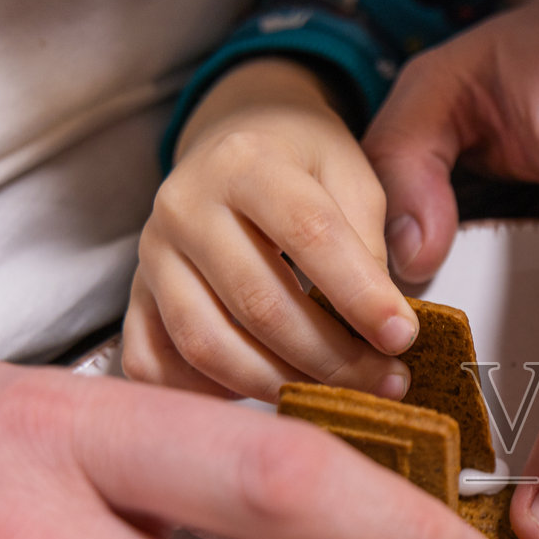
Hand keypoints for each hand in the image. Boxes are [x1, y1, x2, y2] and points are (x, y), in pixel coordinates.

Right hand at [122, 58, 417, 402]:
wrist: (234, 142)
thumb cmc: (305, 167)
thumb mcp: (352, 177)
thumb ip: (369, 244)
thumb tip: (383, 332)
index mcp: (247, 162)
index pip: (310, 234)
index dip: (360, 295)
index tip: (403, 338)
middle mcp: (184, 207)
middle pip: (258, 303)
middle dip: (331, 358)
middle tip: (388, 383)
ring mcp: (151, 257)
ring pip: (207, 345)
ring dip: (280, 385)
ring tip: (339, 397)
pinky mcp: (135, 298)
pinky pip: (156, 367)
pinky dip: (211, 395)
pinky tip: (267, 392)